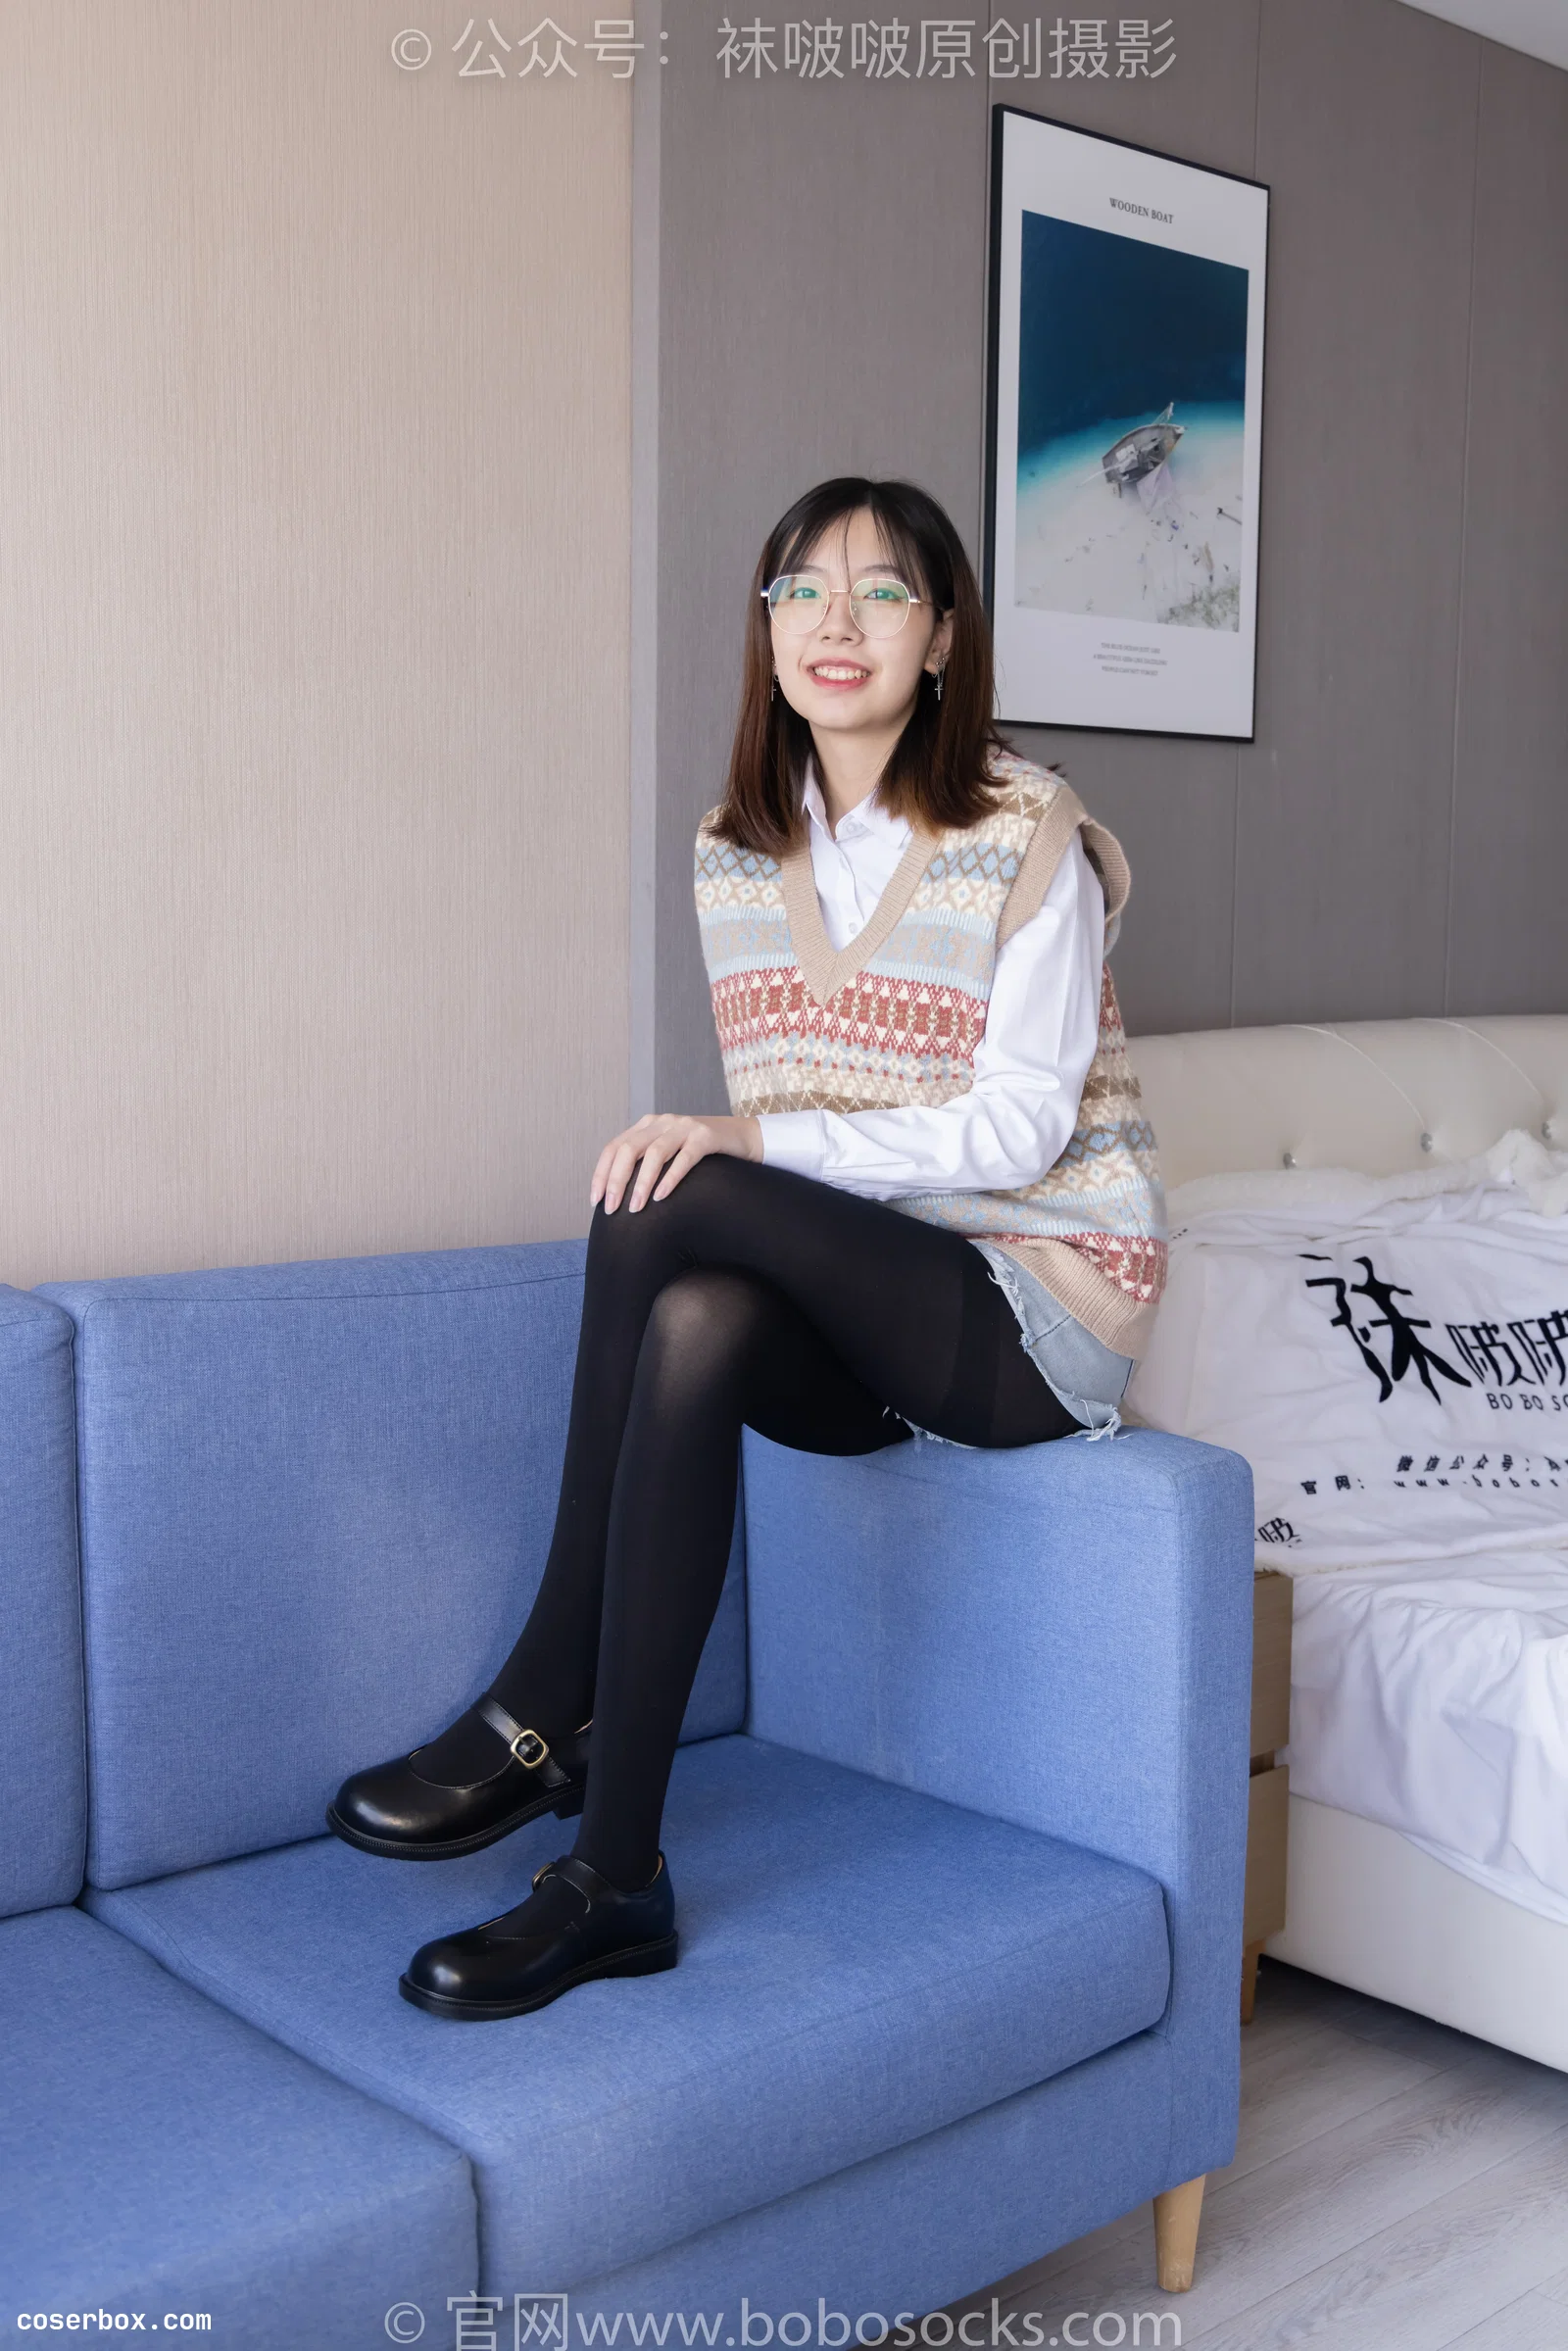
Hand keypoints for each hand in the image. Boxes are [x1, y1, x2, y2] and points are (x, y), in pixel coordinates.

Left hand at [591, 1112, 762, 1213]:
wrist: (742, 1138)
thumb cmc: (701, 1155)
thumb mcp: (668, 1155)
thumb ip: (646, 1165)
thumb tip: (618, 1197)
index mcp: (647, 1126)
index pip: (614, 1148)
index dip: (601, 1174)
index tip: (595, 1200)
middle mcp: (662, 1122)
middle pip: (628, 1149)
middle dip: (616, 1181)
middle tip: (612, 1210)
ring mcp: (685, 1127)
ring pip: (654, 1153)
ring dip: (641, 1183)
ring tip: (635, 1209)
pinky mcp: (706, 1136)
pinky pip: (684, 1158)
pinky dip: (670, 1178)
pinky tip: (661, 1197)